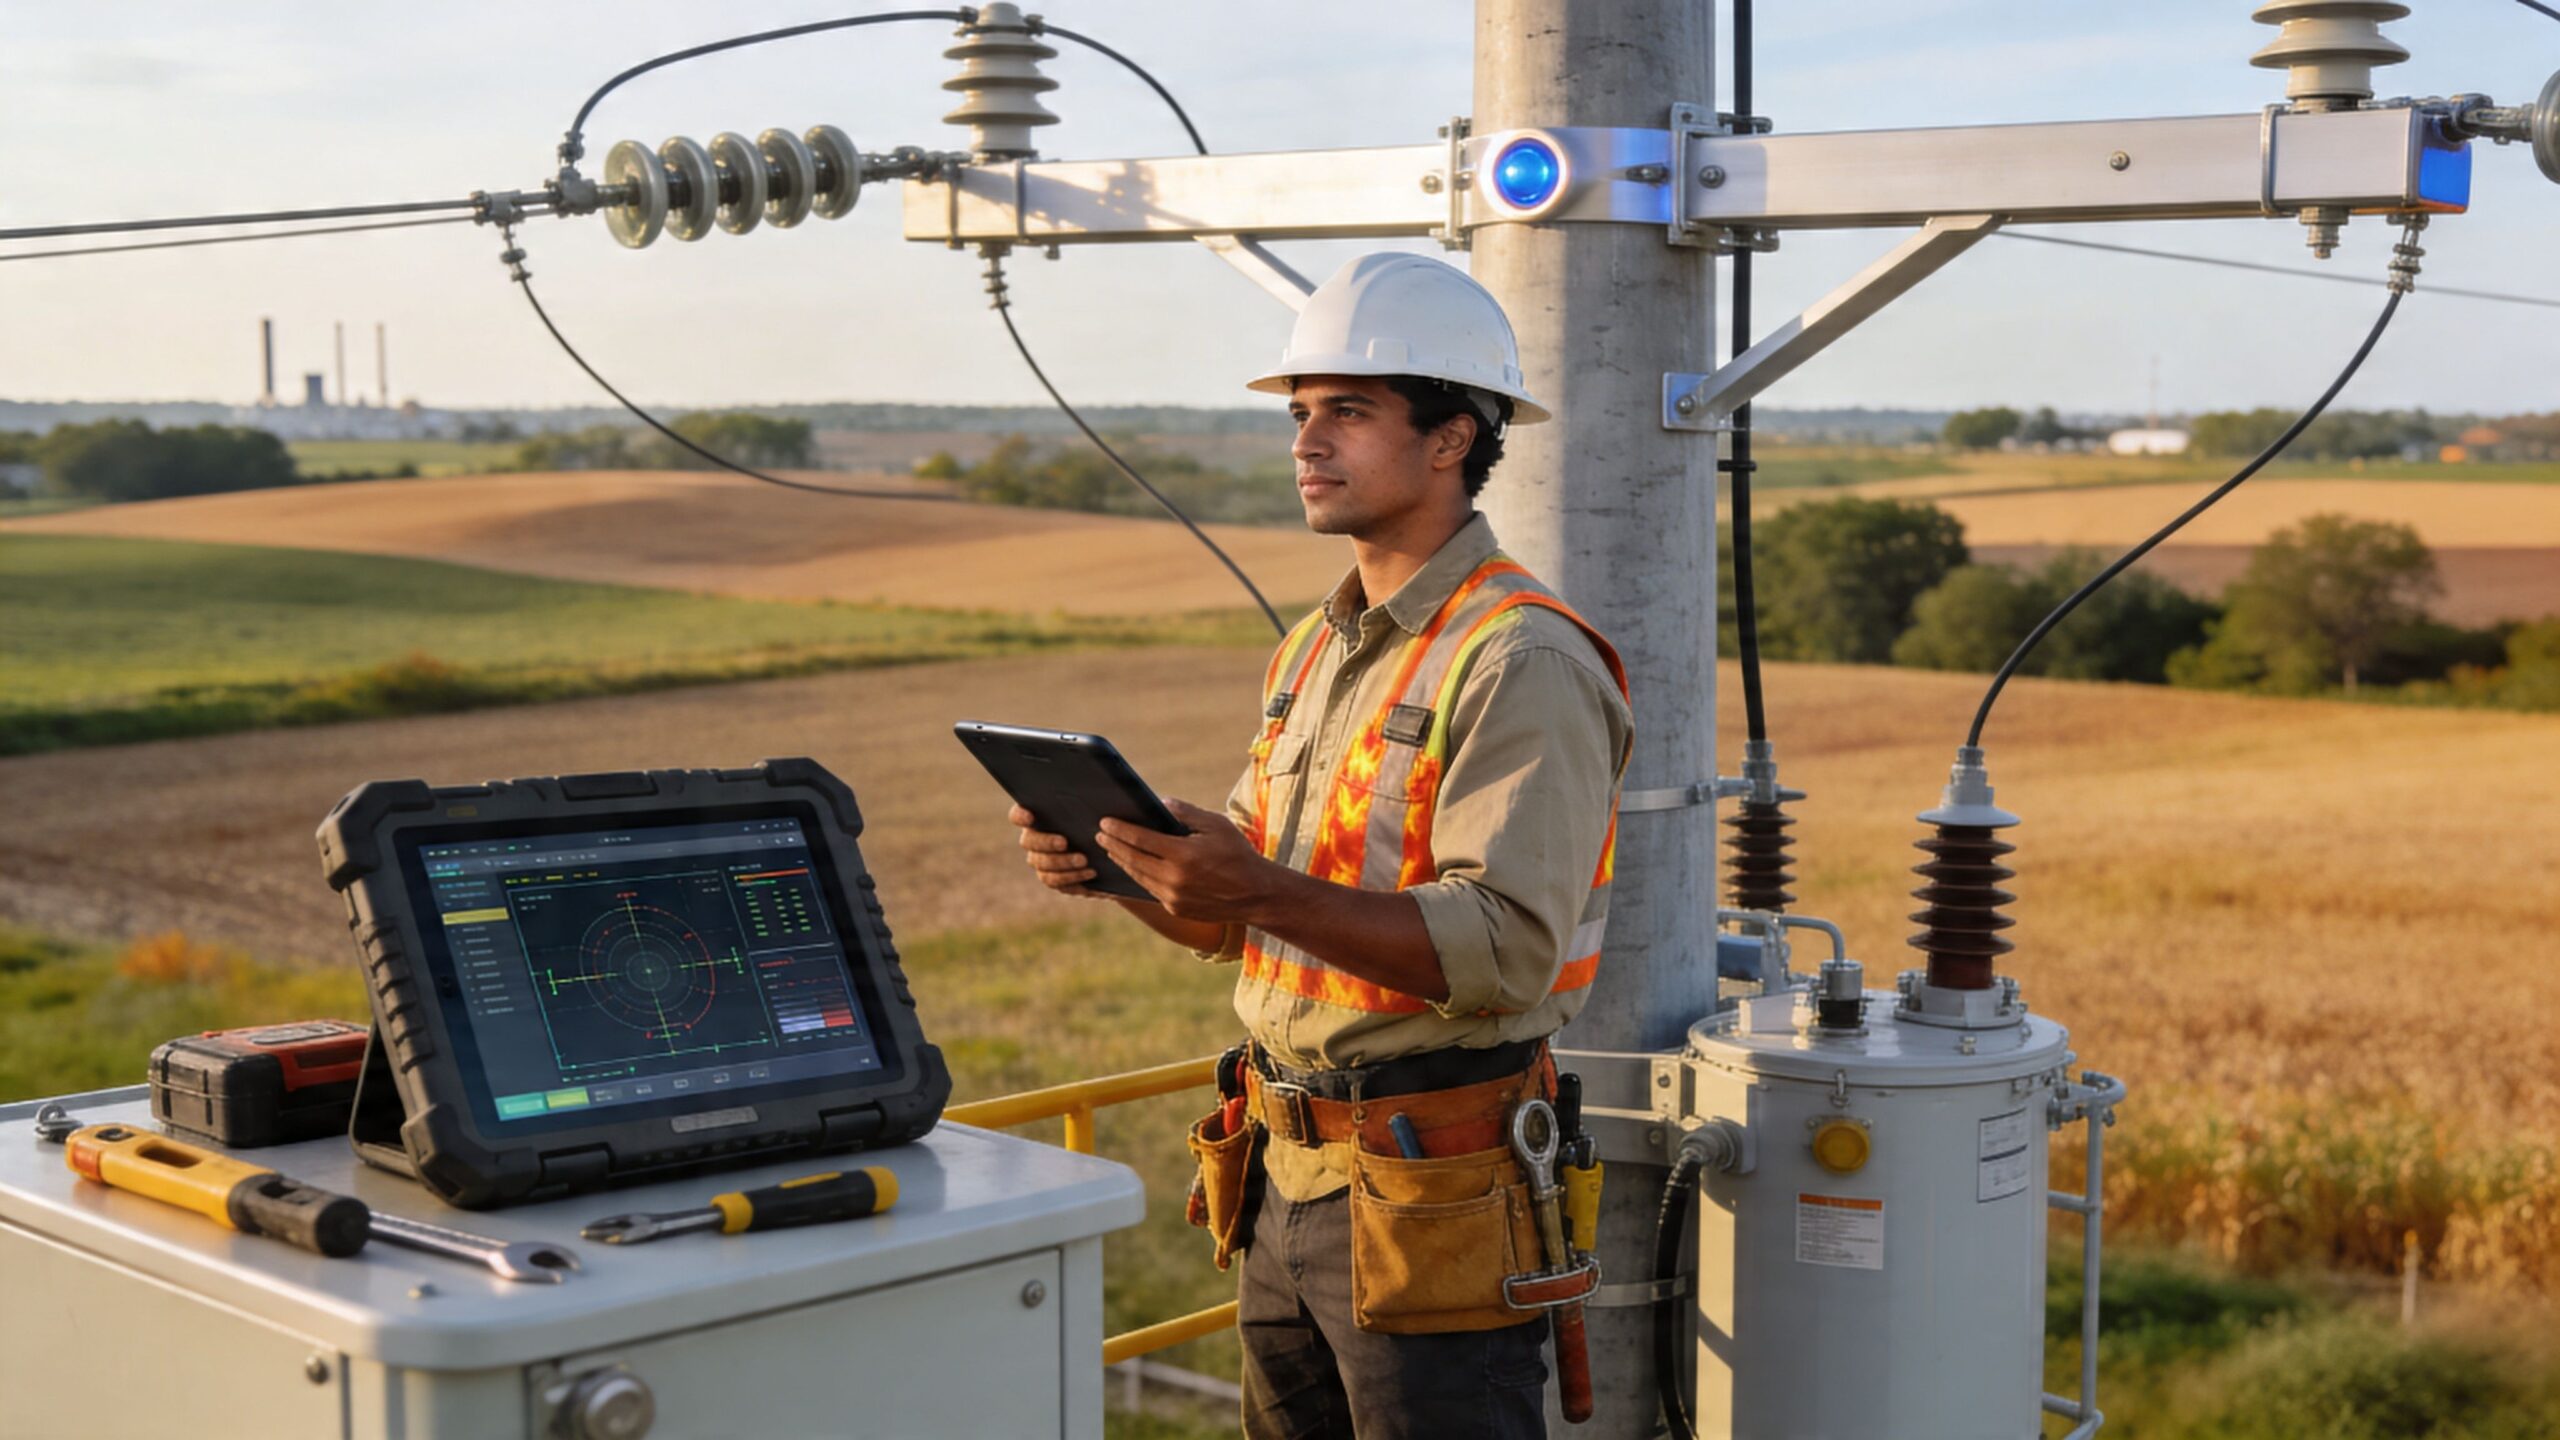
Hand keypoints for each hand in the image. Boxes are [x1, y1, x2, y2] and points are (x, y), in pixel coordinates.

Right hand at [1009, 803, 1108, 900]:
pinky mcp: (1052, 878)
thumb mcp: (1096, 807)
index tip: (1030, 816)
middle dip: (1045, 842)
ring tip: (1084, 860)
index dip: (1020, 816)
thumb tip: (1086, 787)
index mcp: (1037, 817)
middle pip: (1028, 842)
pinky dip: (1072, 877)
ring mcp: (1040, 860)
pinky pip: (1054, 881)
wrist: (1112, 847)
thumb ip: (1085, 798)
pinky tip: (1090, 872)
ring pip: (1041, 864)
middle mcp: (1033, 839)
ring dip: (1062, 862)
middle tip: (1064, 842)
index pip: (1018, 815)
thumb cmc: (1100, 820)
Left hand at [1094, 798, 1283, 923]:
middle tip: (1100, 834)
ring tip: (1111, 849)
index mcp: (1183, 855)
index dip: (1119, 829)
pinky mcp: (1175, 909)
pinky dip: (1138, 876)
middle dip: (1113, 845)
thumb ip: (1186, 813)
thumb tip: (1160, 803)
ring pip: (1138, 877)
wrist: (1256, 894)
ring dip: (1122, 861)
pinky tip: (1132, 866)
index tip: (1105, 822)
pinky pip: (1150, 890)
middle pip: (1133, 859)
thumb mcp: (1216, 825)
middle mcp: (1174, 879)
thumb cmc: (1237, 853)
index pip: (1140, 839)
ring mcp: (1173, 897)